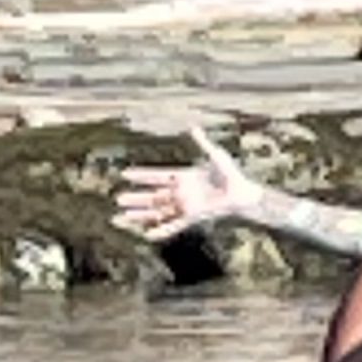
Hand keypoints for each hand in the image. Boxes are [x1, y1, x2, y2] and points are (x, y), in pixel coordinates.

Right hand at [114, 125, 258, 240]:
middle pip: (153, 195)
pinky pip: (174, 225)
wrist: (243, 193)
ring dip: (142, 214)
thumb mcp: (215, 155)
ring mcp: (186, 205)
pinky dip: (162, 230)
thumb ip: (203, 143)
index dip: (141, 175)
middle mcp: (181, 192)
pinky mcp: (193, 217)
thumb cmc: (231, 174)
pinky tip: (148, 235)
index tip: (125, 173)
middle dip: (136, 198)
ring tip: (124, 217)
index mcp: (183, 176)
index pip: (157, 175)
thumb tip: (193, 127)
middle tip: (118, 199)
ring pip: (158, 211)